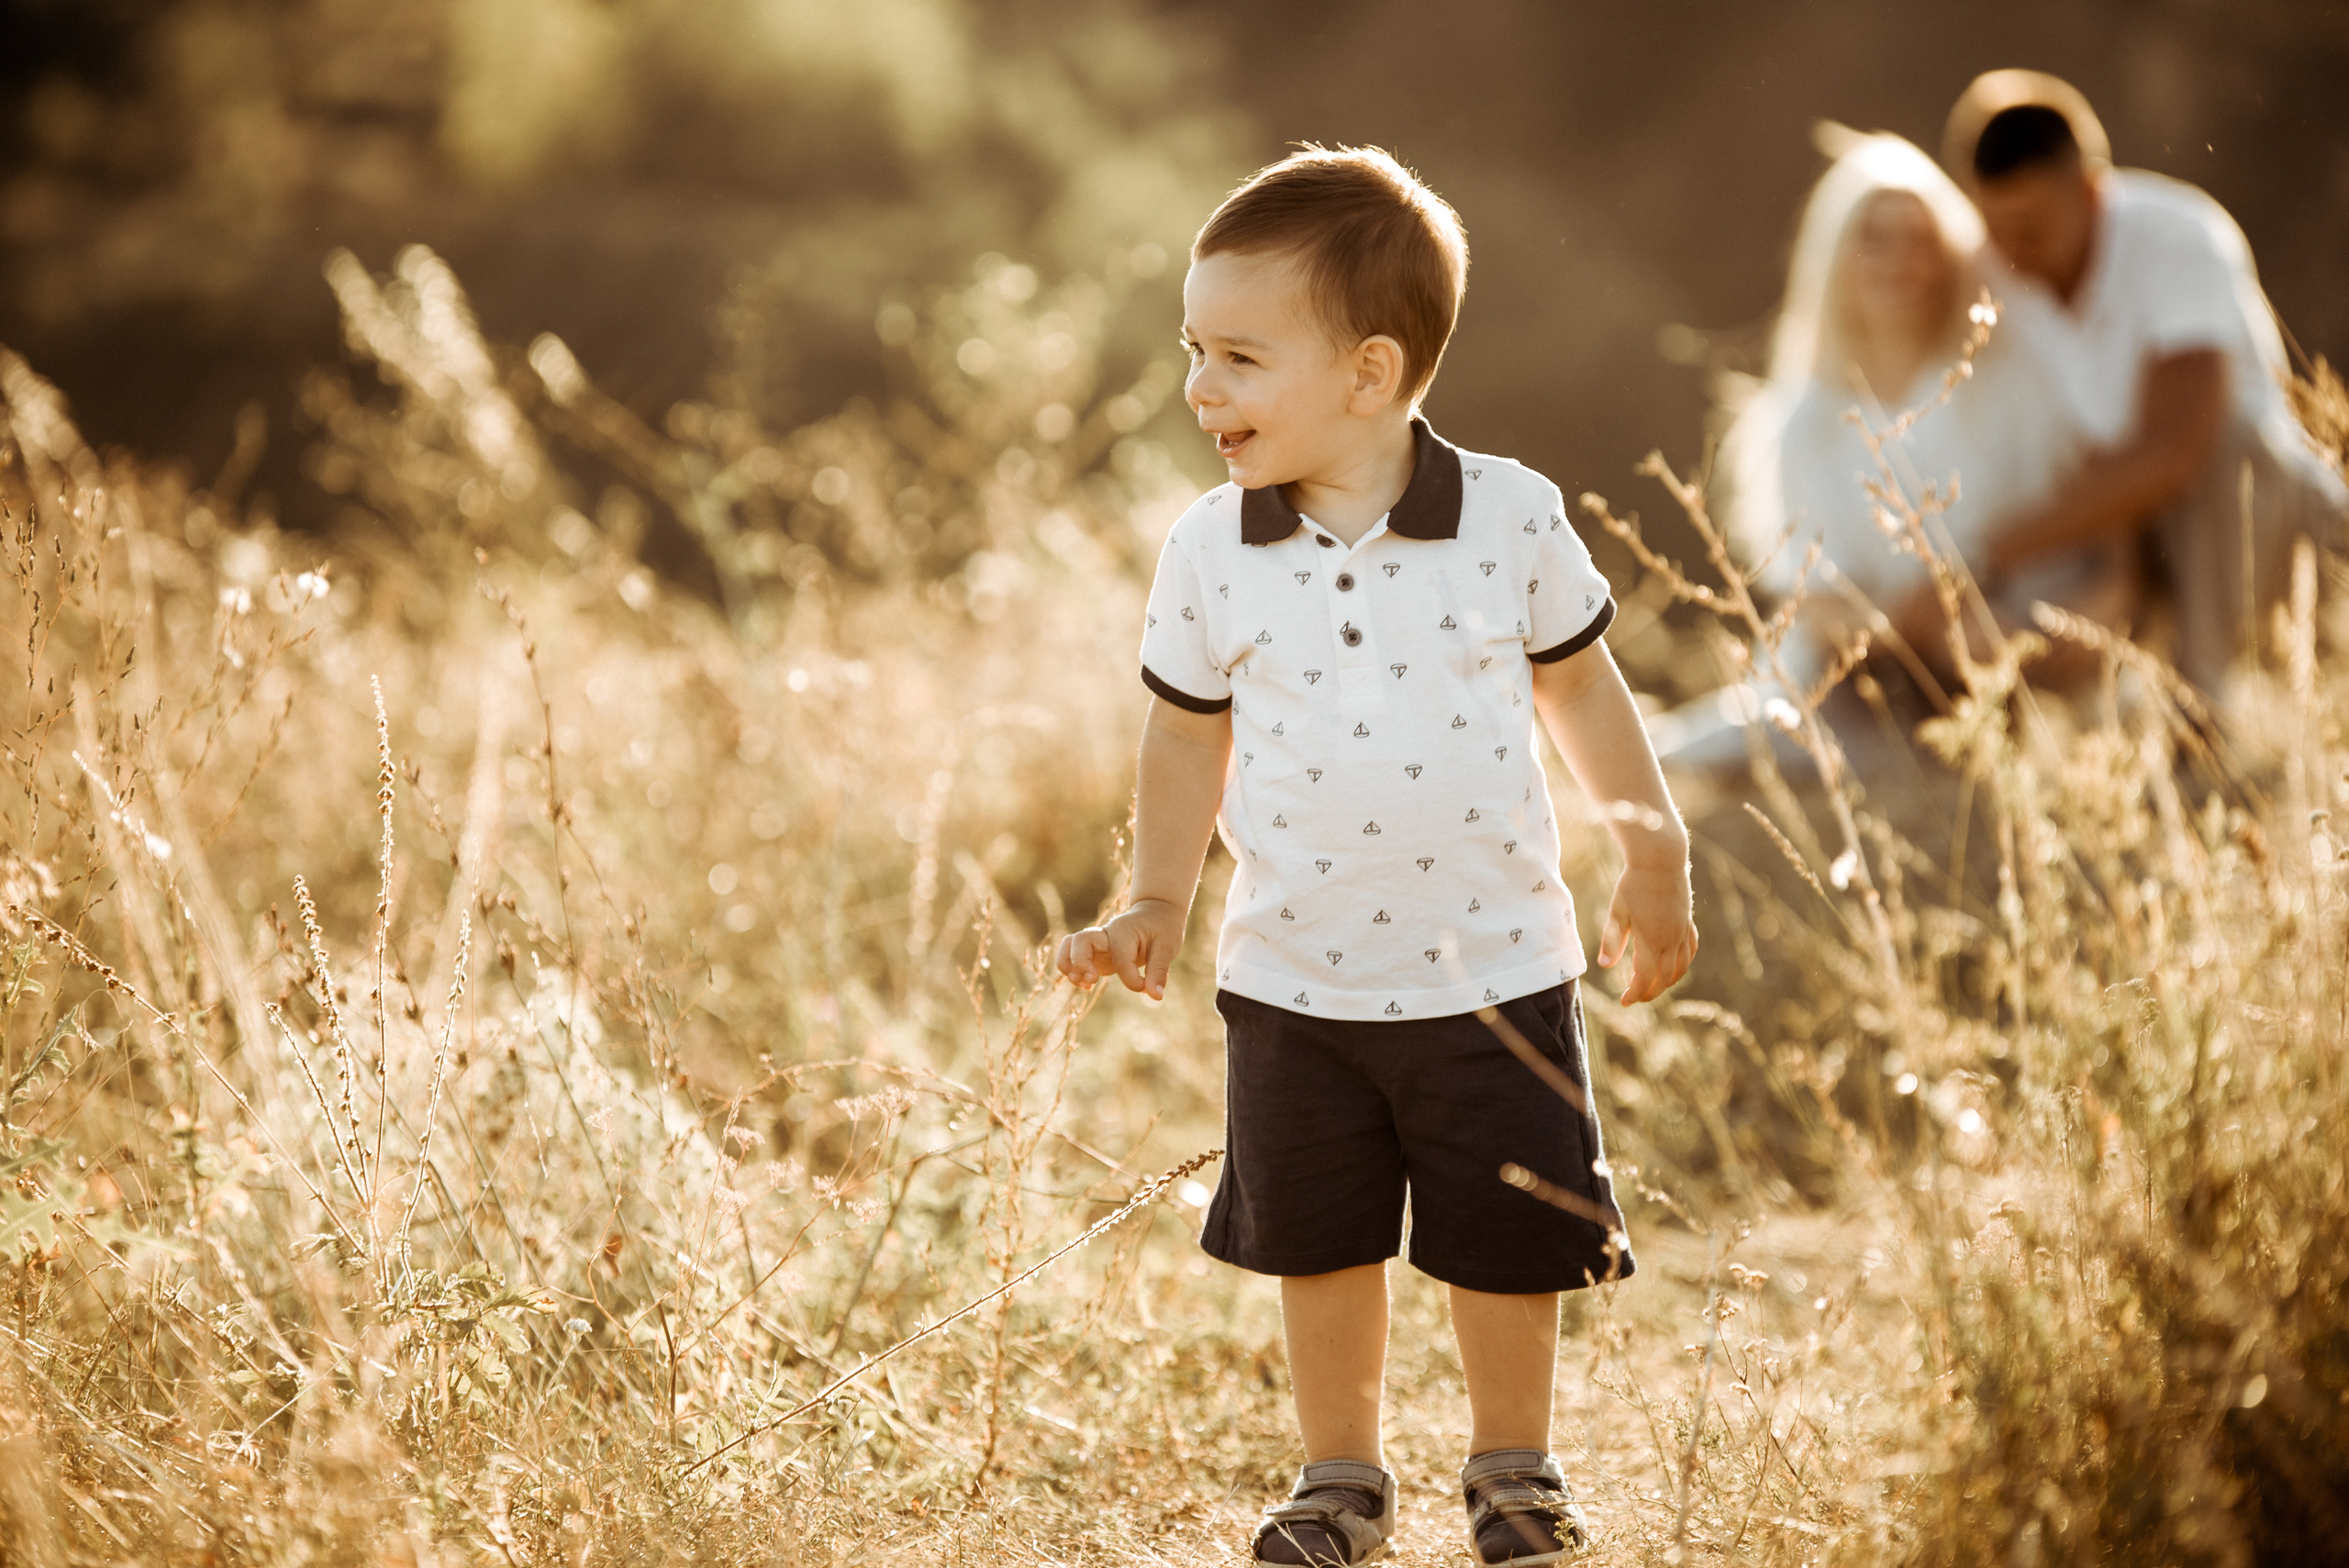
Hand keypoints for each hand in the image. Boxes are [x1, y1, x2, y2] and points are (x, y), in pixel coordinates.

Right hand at [1054, 898, 1186, 1000]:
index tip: (1146, 987)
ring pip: (1068, 946)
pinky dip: (1072, 971)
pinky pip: (1072, 957)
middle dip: (1081, 963)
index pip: (1120, 959)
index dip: (1132, 980)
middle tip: (1093, 980)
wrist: (1156, 914)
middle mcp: (1105, 934)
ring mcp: (1097, 943)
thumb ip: (1159, 971)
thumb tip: (1156, 996)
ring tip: (1084, 985)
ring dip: (1069, 966)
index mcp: (1123, 931)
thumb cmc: (1162, 929)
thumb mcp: (1167, 948)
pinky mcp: (1094, 953)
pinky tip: (1086, 986)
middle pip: (1079, 941)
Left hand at [1597, 860, 1696, 1004]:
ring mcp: (1682, 932)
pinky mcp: (1688, 923)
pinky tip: (1674, 966)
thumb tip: (1604, 966)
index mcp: (1651, 940)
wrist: (1660, 860)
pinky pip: (1690, 951)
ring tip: (1653, 986)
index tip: (1624, 1001)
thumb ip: (1612, 940)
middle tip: (1635, 997)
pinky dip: (1683, 964)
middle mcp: (1671, 940)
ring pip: (1681, 968)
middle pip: (1665, 978)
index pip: (1645, 977)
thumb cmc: (1634, 884)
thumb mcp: (1617, 911)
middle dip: (1650, 992)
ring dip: (1668, 982)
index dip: (1635, 993)